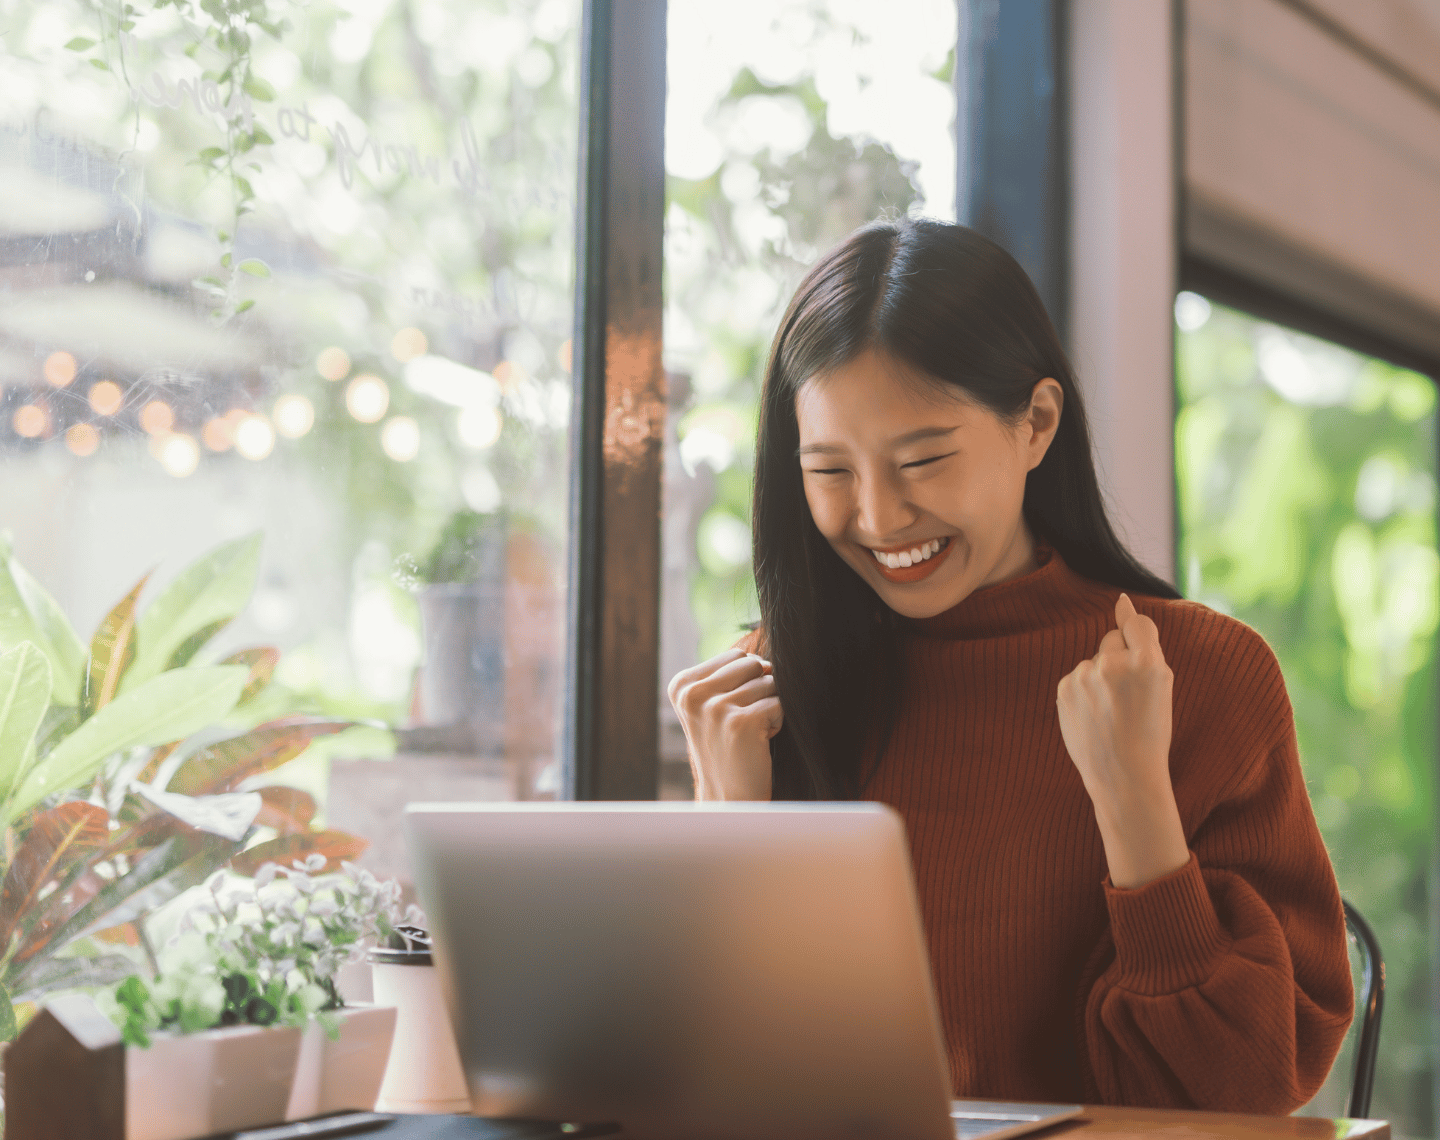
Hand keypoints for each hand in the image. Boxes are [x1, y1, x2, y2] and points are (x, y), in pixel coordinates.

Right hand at [668, 648, 779, 800]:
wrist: (729, 798)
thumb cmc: (727, 747)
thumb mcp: (712, 704)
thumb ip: (731, 674)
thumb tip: (767, 662)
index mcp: (681, 685)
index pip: (736, 655)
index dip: (745, 681)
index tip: (730, 711)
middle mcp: (693, 694)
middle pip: (752, 663)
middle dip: (759, 690)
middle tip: (743, 722)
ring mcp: (715, 708)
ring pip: (768, 682)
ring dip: (768, 707)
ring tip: (750, 733)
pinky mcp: (741, 723)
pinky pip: (779, 703)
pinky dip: (778, 722)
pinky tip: (759, 742)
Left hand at [1056, 594, 1188, 888]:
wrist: (1124, 777)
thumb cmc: (1150, 732)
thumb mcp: (1160, 687)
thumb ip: (1143, 644)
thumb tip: (1120, 599)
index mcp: (1148, 664)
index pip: (1138, 624)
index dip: (1135, 628)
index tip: (1127, 619)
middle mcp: (1114, 665)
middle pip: (1112, 640)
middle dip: (1119, 657)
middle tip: (1127, 694)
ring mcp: (1085, 677)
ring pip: (1093, 661)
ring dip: (1100, 677)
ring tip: (1111, 712)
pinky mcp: (1064, 689)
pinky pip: (1076, 677)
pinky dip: (1084, 691)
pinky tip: (1094, 716)